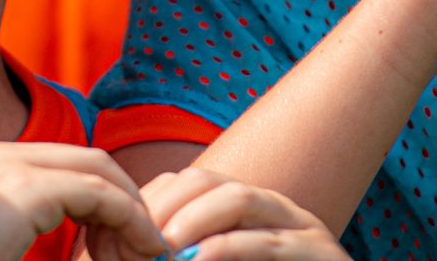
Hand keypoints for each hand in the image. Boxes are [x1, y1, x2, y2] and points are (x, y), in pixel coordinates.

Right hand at [0, 142, 166, 260]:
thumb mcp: (4, 238)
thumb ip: (39, 219)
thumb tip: (99, 227)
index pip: (67, 163)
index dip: (107, 200)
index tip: (123, 245)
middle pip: (88, 159)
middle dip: (127, 201)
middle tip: (145, 247)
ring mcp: (6, 165)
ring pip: (99, 171)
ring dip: (133, 213)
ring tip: (146, 253)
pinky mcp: (22, 189)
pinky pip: (98, 195)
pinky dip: (130, 221)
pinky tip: (143, 250)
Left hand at [137, 169, 348, 260]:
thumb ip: (184, 251)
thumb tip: (124, 248)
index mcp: (241, 208)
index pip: (184, 184)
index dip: (148, 203)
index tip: (116, 233)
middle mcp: (269, 207)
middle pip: (205, 182)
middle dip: (164, 207)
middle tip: (135, 242)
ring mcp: (298, 226)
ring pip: (238, 198)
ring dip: (193, 220)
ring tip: (164, 249)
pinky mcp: (320, 254)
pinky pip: (269, 242)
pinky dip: (229, 249)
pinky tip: (201, 260)